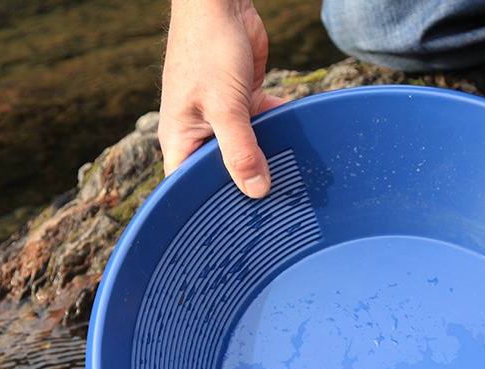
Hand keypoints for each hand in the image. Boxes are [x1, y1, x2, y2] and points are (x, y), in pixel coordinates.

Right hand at [158, 0, 285, 195]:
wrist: (221, 3)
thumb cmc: (206, 48)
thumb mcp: (225, 106)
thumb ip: (241, 149)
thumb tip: (257, 190)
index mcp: (180, 139)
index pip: (188, 188)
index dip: (207, 210)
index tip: (236, 230)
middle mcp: (200, 133)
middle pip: (223, 173)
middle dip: (247, 186)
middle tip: (277, 213)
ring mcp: (223, 118)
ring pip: (249, 151)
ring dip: (270, 159)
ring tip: (296, 183)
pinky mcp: (245, 101)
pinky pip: (265, 126)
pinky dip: (282, 130)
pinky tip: (303, 143)